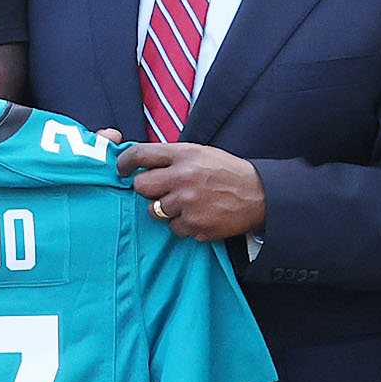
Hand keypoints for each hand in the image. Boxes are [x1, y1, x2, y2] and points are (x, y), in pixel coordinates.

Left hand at [117, 142, 265, 241]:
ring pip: (154, 210)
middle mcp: (183, 177)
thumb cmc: (226, 172)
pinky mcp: (195, 225)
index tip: (121, 170)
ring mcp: (189, 203)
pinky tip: (199, 215)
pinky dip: (182, 224)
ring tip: (188, 202)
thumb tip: (139, 163)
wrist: (259, 195)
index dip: (124, 162)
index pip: (140, 154)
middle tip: (162, 190)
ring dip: (166, 209)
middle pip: (141, 186)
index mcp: (184, 155)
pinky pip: (173, 228)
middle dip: (147, 190)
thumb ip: (172, 157)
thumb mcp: (200, 153)